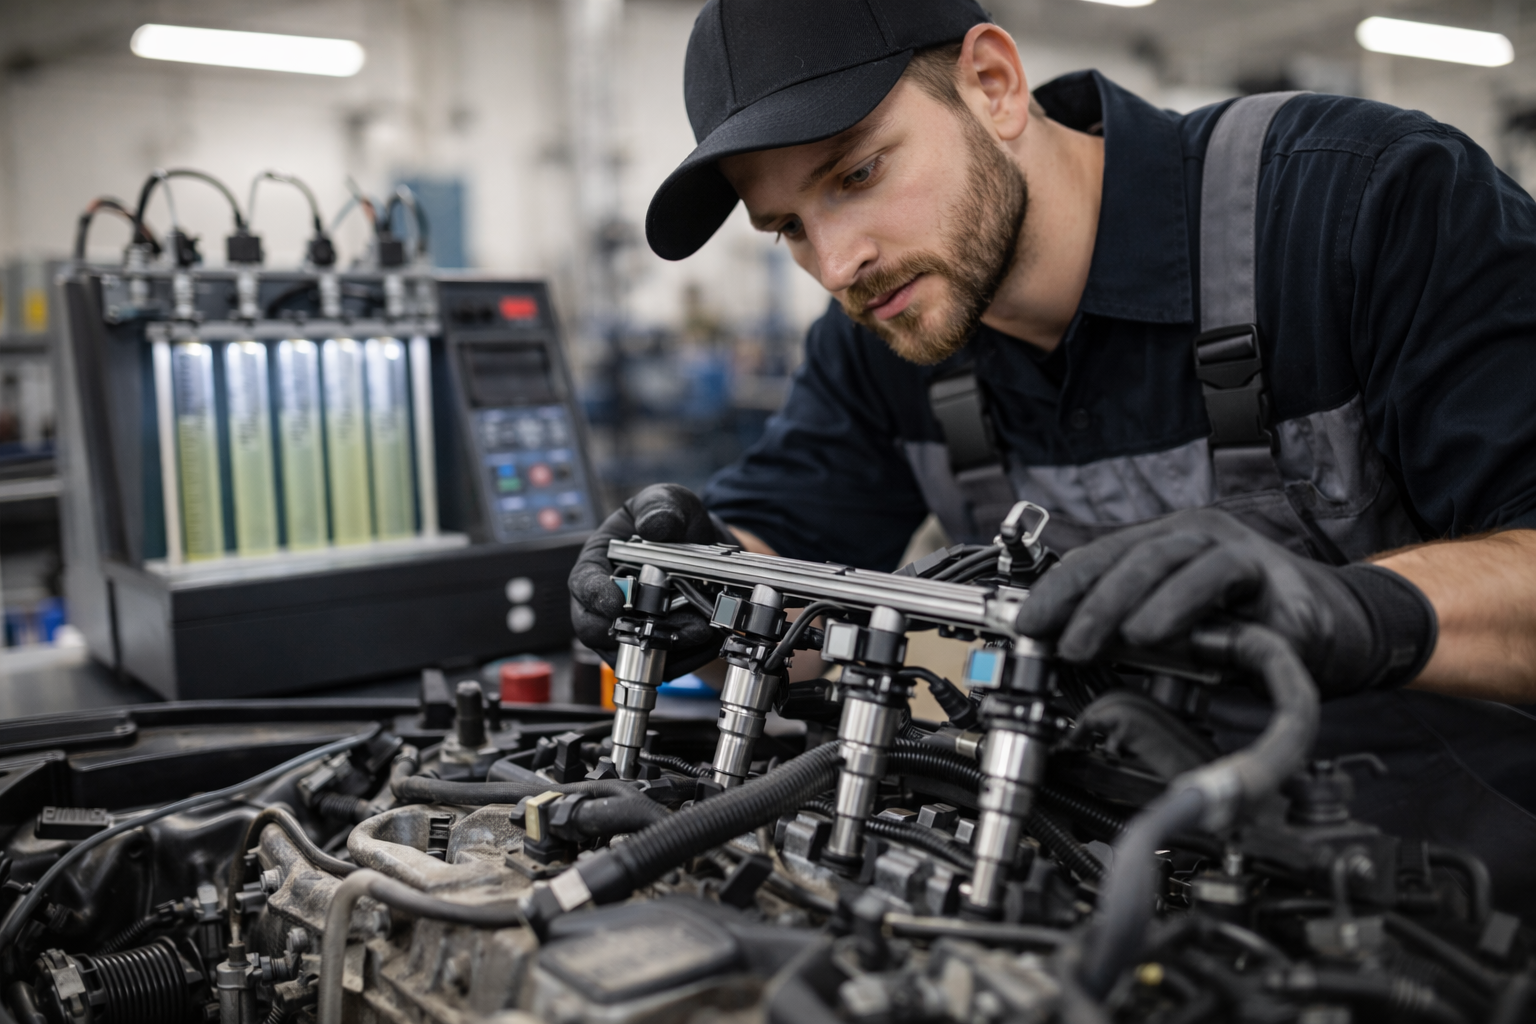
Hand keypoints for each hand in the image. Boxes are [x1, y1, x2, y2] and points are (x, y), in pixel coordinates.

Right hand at [569, 483, 736, 678]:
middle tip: (674, 620)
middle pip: (601, 631)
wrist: (708, 550)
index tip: (618, 601)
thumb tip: (655, 524)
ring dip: (671, 644)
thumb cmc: (676, 524)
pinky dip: (690, 654)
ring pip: (636, 653)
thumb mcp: (669, 501)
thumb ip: (661, 507)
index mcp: (597, 565)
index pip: (583, 585)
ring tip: (704, 627)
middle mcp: (604, 605)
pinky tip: (712, 634)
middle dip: (638, 628)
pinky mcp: (655, 652)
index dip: (596, 596)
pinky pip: (666, 665)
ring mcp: (627, 633)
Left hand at [1013, 508, 1435, 696]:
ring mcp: (1230, 549)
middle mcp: (1192, 537)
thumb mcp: (1181, 637)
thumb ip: (1133, 638)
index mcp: (1162, 547)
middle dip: (1078, 600)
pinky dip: (1178, 604)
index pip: (1096, 559)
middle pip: (1122, 555)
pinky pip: (1216, 576)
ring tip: (1090, 641)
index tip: (1026, 624)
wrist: (1341, 633)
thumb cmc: (1255, 631)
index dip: (1057, 590)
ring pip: (1162, 558)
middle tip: (1054, 640)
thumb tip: (1072, 656)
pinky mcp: (1266, 571)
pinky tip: (1153, 632)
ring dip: (1118, 602)